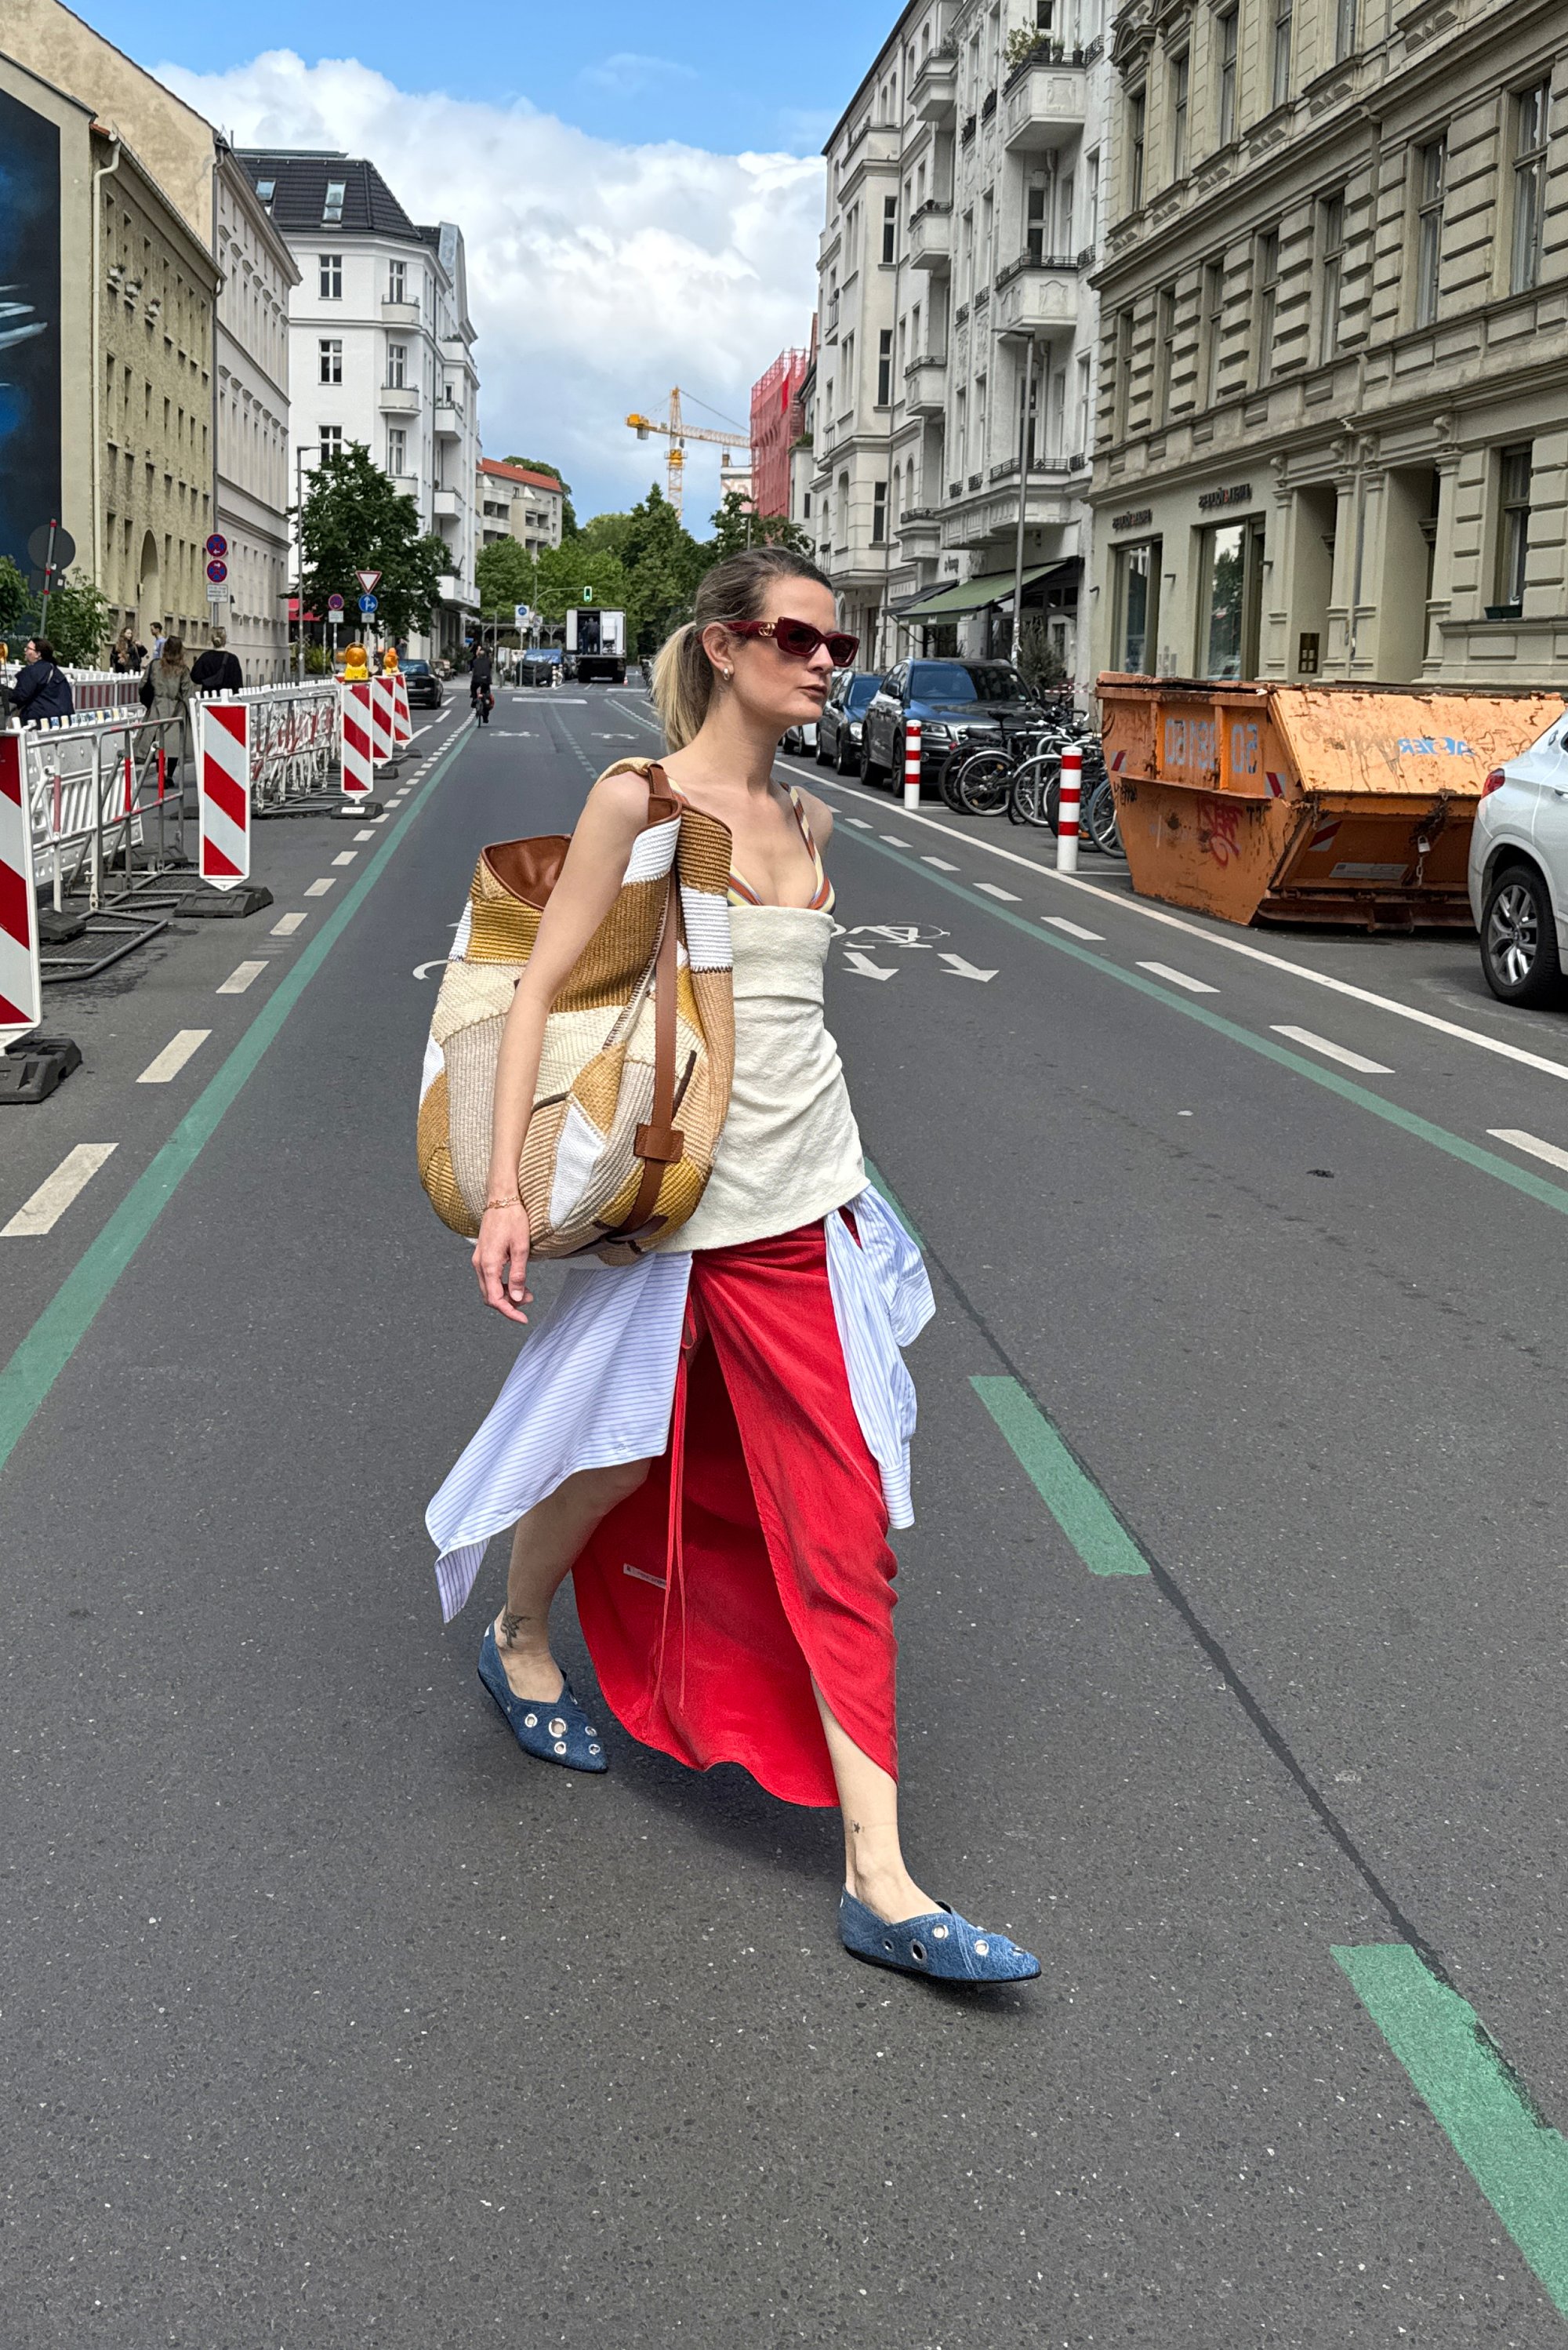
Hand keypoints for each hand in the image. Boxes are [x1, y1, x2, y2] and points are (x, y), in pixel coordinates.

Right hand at [473, 1201, 533, 1323]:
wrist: (501, 1199)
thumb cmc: (513, 1220)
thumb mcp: (521, 1248)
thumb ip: (518, 1274)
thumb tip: (516, 1297)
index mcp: (488, 1264)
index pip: (495, 1299)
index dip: (509, 1312)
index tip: (523, 1319)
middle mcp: (479, 1264)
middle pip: (490, 1296)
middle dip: (509, 1304)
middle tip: (529, 1300)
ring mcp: (479, 1259)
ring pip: (489, 1288)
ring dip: (506, 1294)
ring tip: (527, 1291)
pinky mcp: (482, 1255)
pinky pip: (489, 1278)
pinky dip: (501, 1284)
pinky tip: (516, 1281)